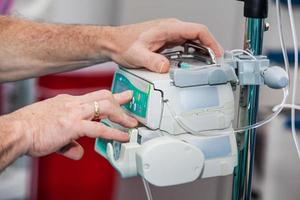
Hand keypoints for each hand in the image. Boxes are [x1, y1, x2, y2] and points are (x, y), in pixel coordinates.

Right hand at [10, 90, 137, 159]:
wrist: (16, 131)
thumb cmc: (29, 129)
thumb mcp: (53, 132)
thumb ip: (69, 142)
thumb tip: (78, 152)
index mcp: (68, 102)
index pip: (92, 96)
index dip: (107, 97)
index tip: (117, 97)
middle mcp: (73, 104)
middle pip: (103, 96)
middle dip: (119, 99)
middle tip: (131, 100)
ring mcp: (74, 113)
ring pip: (105, 107)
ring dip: (121, 116)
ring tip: (131, 124)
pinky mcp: (73, 125)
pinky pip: (99, 128)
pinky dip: (114, 133)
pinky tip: (123, 137)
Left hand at [110, 18, 222, 72]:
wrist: (115, 42)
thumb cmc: (124, 44)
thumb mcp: (137, 55)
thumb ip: (152, 61)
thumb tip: (166, 68)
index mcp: (168, 28)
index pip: (198, 30)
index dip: (211, 41)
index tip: (218, 53)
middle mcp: (171, 29)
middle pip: (198, 35)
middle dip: (210, 48)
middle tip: (216, 64)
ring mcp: (169, 35)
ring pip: (192, 41)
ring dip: (202, 51)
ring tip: (209, 65)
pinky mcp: (166, 41)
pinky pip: (185, 45)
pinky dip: (193, 53)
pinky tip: (194, 63)